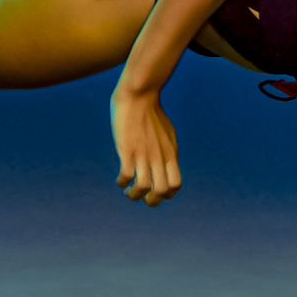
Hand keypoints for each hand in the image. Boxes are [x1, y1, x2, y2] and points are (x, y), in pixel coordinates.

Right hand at [113, 88, 180, 205]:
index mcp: (171, 154)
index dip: (167, 195)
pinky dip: (122, 182)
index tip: (155, 192)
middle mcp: (159, 157)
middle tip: (141, 196)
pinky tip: (120, 179)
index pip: (176, 185)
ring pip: (143, 188)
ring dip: (134, 195)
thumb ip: (168, 150)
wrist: (140, 95)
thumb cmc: (152, 112)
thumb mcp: (168, 133)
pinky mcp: (128, 149)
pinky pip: (126, 175)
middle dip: (151, 201)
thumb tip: (167, 161)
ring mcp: (144, 154)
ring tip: (128, 191)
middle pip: (161, 191)